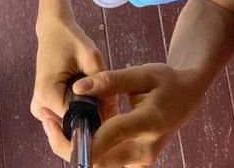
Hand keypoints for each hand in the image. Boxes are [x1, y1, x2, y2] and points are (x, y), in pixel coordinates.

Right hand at [31, 16, 117, 128]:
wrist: (53, 28)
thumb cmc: (71, 39)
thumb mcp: (91, 57)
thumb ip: (103, 85)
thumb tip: (114, 115)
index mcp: (48, 95)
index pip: (76, 123)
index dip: (96, 119)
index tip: (109, 109)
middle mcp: (40, 106)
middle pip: (73, 126)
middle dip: (91, 115)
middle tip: (103, 96)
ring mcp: (40, 107)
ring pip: (70, 123)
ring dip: (85, 111)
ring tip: (92, 90)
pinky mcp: (43, 105)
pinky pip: (65, 117)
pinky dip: (77, 108)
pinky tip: (83, 93)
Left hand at [40, 63, 205, 167]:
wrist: (188, 96)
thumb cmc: (167, 81)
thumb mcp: (142, 74)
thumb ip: (111, 80)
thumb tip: (78, 88)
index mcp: (149, 123)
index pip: (109, 136)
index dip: (80, 135)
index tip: (54, 121)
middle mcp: (143, 151)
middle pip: (98, 161)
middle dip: (67, 144)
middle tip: (46, 118)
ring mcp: (138, 161)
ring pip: (97, 165)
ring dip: (74, 148)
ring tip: (53, 122)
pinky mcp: (133, 163)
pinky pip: (103, 162)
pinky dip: (85, 149)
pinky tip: (73, 128)